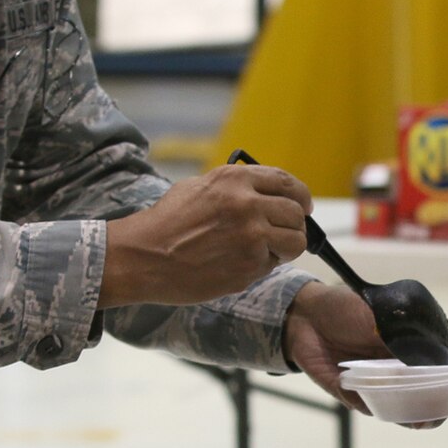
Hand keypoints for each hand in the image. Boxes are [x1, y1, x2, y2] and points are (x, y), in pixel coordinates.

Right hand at [100, 164, 310, 306]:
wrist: (144, 256)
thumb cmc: (167, 222)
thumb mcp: (200, 187)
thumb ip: (235, 188)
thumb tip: (265, 195)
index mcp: (236, 180)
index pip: (288, 183)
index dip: (300, 196)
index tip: (303, 206)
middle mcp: (249, 205)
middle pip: (297, 213)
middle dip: (295, 224)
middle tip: (285, 233)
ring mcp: (252, 238)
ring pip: (295, 242)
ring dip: (287, 247)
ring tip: (269, 251)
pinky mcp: (249, 267)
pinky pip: (273, 264)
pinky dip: (263, 265)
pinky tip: (239, 263)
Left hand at [283, 284, 447, 427]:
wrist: (306, 312)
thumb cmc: (352, 307)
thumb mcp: (391, 314)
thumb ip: (417, 338)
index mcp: (413, 347)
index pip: (446, 369)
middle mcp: (398, 367)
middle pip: (427, 395)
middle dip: (440, 408)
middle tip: (444, 413)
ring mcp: (376, 382)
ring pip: (402, 408)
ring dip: (414, 417)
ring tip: (422, 421)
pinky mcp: (352, 392)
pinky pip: (371, 406)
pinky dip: (380, 408)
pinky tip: (389, 409)